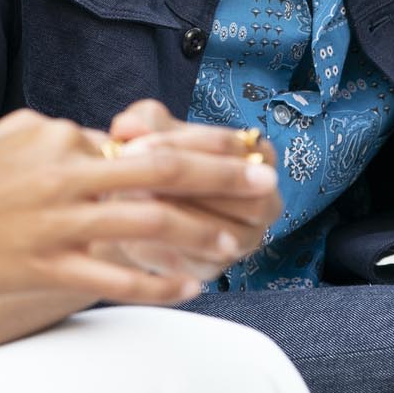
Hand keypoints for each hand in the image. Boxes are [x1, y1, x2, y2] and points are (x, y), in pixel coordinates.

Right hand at [0, 109, 262, 304]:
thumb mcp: (11, 135)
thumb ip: (61, 134)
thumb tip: (99, 135)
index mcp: (60, 138)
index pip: (134, 141)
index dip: (192, 146)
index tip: (235, 148)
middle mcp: (65, 175)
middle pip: (159, 171)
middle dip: (219, 173)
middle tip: (264, 178)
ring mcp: (58, 224)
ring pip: (146, 225)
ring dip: (198, 232)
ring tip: (233, 241)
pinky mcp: (48, 267)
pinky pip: (117, 276)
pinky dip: (158, 283)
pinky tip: (190, 286)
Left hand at [98, 100, 282, 279]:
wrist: (139, 207)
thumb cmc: (155, 159)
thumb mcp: (149, 132)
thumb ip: (142, 123)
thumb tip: (129, 126)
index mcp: (258, 158)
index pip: (228, 147)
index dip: (179, 145)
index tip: (134, 146)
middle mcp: (264, 203)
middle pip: (232, 191)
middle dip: (181, 183)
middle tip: (132, 180)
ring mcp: (242, 241)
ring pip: (217, 233)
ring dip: (171, 216)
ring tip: (128, 201)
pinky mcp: (214, 269)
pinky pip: (192, 262)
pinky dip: (159, 247)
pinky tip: (129, 232)